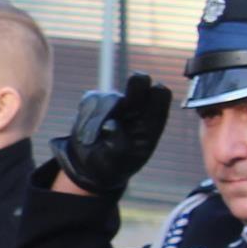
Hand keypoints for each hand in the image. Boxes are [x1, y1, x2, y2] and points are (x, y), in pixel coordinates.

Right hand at [50, 72, 171, 198]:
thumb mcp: (120, 162)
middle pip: (140, 81)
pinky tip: (87, 134)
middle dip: (134, 86)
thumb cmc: (113, 165)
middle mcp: (136, 106)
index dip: (154, 94)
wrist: (91, 166)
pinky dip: (86, 118)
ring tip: (92, 141)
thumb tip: (111, 125)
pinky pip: (89, 101)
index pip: (160, 93)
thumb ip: (119, 145)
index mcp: (151, 119)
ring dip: (99, 118)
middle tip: (126, 102)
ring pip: (109, 98)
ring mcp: (116, 101)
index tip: (143, 104)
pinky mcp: (95, 100)